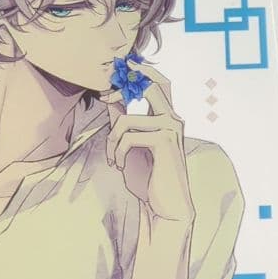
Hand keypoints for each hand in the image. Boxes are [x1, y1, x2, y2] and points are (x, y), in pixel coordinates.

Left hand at [103, 66, 195, 223]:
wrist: (166, 205)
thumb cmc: (150, 178)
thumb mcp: (132, 145)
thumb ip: (125, 121)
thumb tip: (112, 97)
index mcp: (168, 117)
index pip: (160, 82)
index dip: (140, 72)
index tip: (115, 73)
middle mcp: (173, 118)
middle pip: (152, 85)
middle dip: (125, 85)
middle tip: (104, 94)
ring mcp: (171, 128)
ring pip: (125, 121)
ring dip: (111, 141)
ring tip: (113, 158)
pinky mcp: (164, 140)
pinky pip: (127, 137)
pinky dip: (117, 153)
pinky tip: (120, 167)